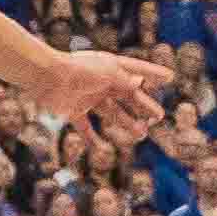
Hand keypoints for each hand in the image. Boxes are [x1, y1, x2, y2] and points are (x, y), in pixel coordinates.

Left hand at [27, 45, 170, 153]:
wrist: (46, 77)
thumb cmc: (79, 70)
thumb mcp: (108, 73)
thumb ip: (125, 81)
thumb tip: (141, 83)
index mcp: (110, 67)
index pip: (137, 69)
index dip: (154, 72)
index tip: (170, 77)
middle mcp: (101, 81)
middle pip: (127, 96)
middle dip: (143, 106)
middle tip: (158, 117)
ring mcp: (87, 96)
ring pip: (111, 113)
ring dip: (126, 123)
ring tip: (141, 133)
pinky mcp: (73, 110)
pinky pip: (85, 126)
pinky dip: (92, 138)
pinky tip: (101, 148)